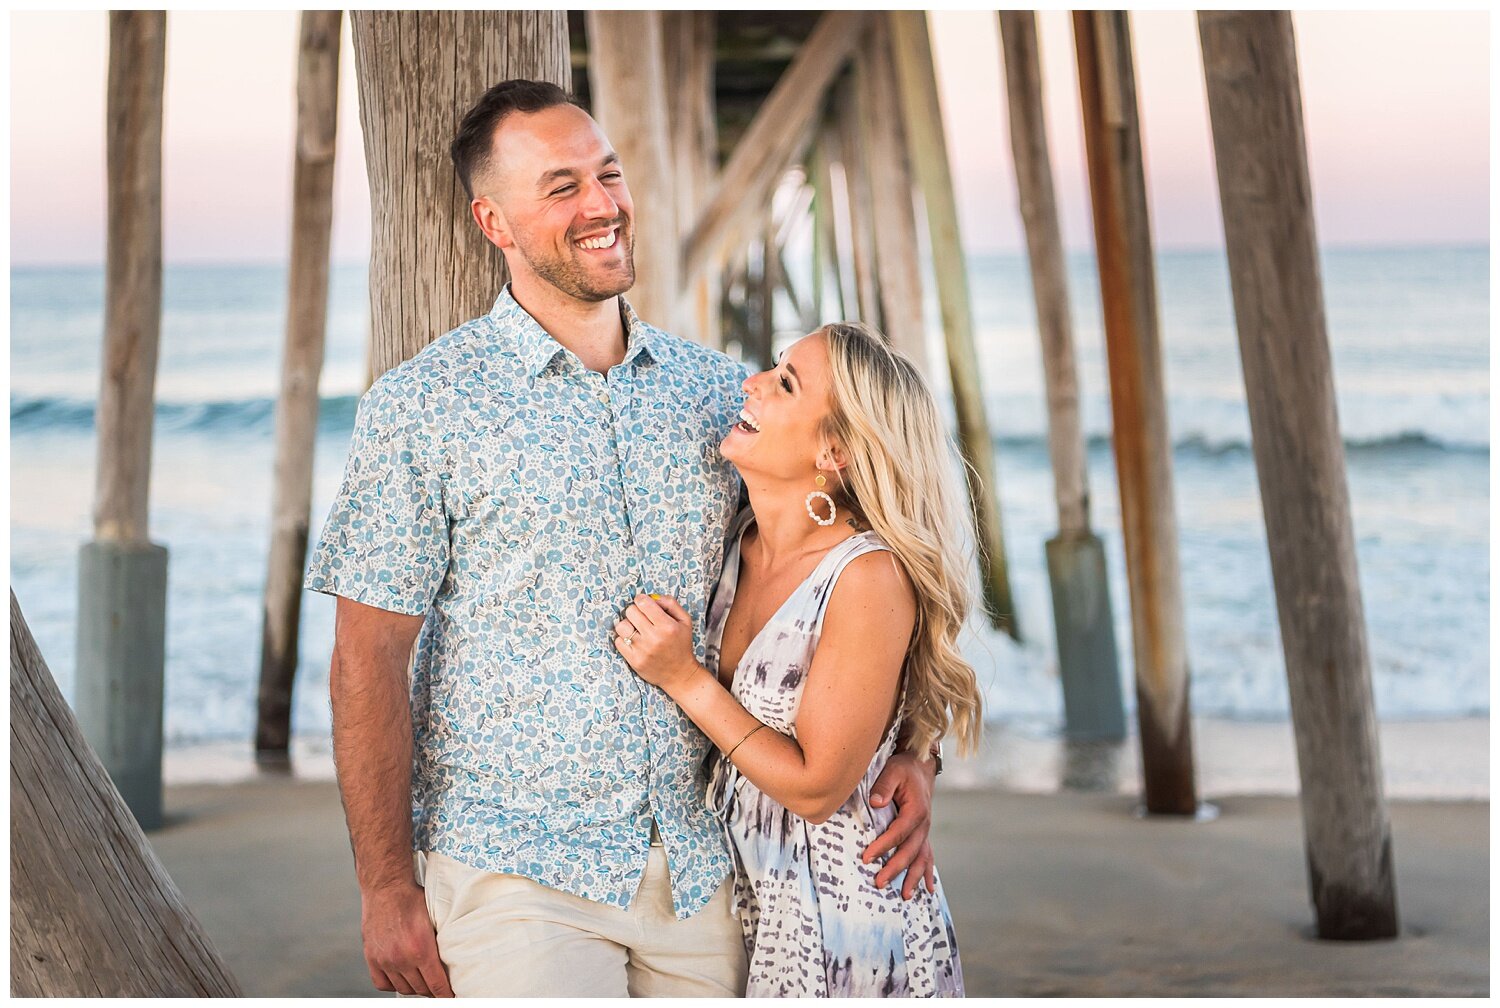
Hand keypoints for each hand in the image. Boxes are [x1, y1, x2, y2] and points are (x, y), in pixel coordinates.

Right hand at [360, 881, 453, 996]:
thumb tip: (452, 960)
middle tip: (438, 986)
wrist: (386, 888)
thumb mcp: (434, 919)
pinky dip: (393, 983)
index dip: (445, 995)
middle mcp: (401, 958)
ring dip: (415, 987)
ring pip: (403, 987)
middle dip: (432, 990)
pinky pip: (382, 984)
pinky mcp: (371, 958)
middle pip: (421, 989)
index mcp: (421, 949)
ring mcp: (385, 960)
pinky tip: (401, 977)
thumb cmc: (412, 899)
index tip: (450, 998)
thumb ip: (440, 942)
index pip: (437, 985)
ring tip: (422, 981)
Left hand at [614, 594, 699, 691]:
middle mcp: (654, 638)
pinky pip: (618, 641)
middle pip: (630, 612)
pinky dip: (624, 639)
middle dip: (635, 611)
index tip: (644, 604)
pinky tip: (633, 641)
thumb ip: (670, 604)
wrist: (680, 674)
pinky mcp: (634, 661)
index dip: (641, 600)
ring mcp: (642, 650)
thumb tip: (652, 597)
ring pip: (621, 626)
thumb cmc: (681, 645)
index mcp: (667, 626)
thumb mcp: (685, 621)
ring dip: (627, 625)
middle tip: (641, 617)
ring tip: (635, 629)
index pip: (643, 603)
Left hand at [862, 750, 937, 898]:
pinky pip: (928, 857)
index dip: (882, 846)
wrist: (920, 767)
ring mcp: (925, 831)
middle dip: (895, 869)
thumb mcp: (893, 770)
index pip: (898, 833)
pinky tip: (929, 890)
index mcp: (916, 810)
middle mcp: (923, 824)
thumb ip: (884, 785)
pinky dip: (928, 874)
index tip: (866, 858)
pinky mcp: (922, 834)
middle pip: (910, 851)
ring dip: (914, 878)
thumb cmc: (904, 769)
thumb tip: (876, 803)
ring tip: (904, 896)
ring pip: (921, 859)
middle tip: (879, 883)